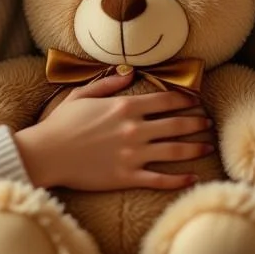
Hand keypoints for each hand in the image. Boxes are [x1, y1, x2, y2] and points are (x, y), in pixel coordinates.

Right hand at [13, 68, 212, 190]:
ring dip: (196, 148)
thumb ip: (109, 84)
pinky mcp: (127, 176)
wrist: (46, 154)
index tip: (197, 102)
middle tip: (208, 124)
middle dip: (197, 123)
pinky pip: (161, 179)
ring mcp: (133, 154)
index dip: (186, 100)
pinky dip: (180, 179)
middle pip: (177, 125)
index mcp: (125, 106)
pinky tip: (193, 178)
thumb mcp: (83, 95)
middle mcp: (134, 129)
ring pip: (175, 151)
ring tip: (208, 147)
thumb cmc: (61, 123)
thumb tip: (129, 73)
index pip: (166, 101)